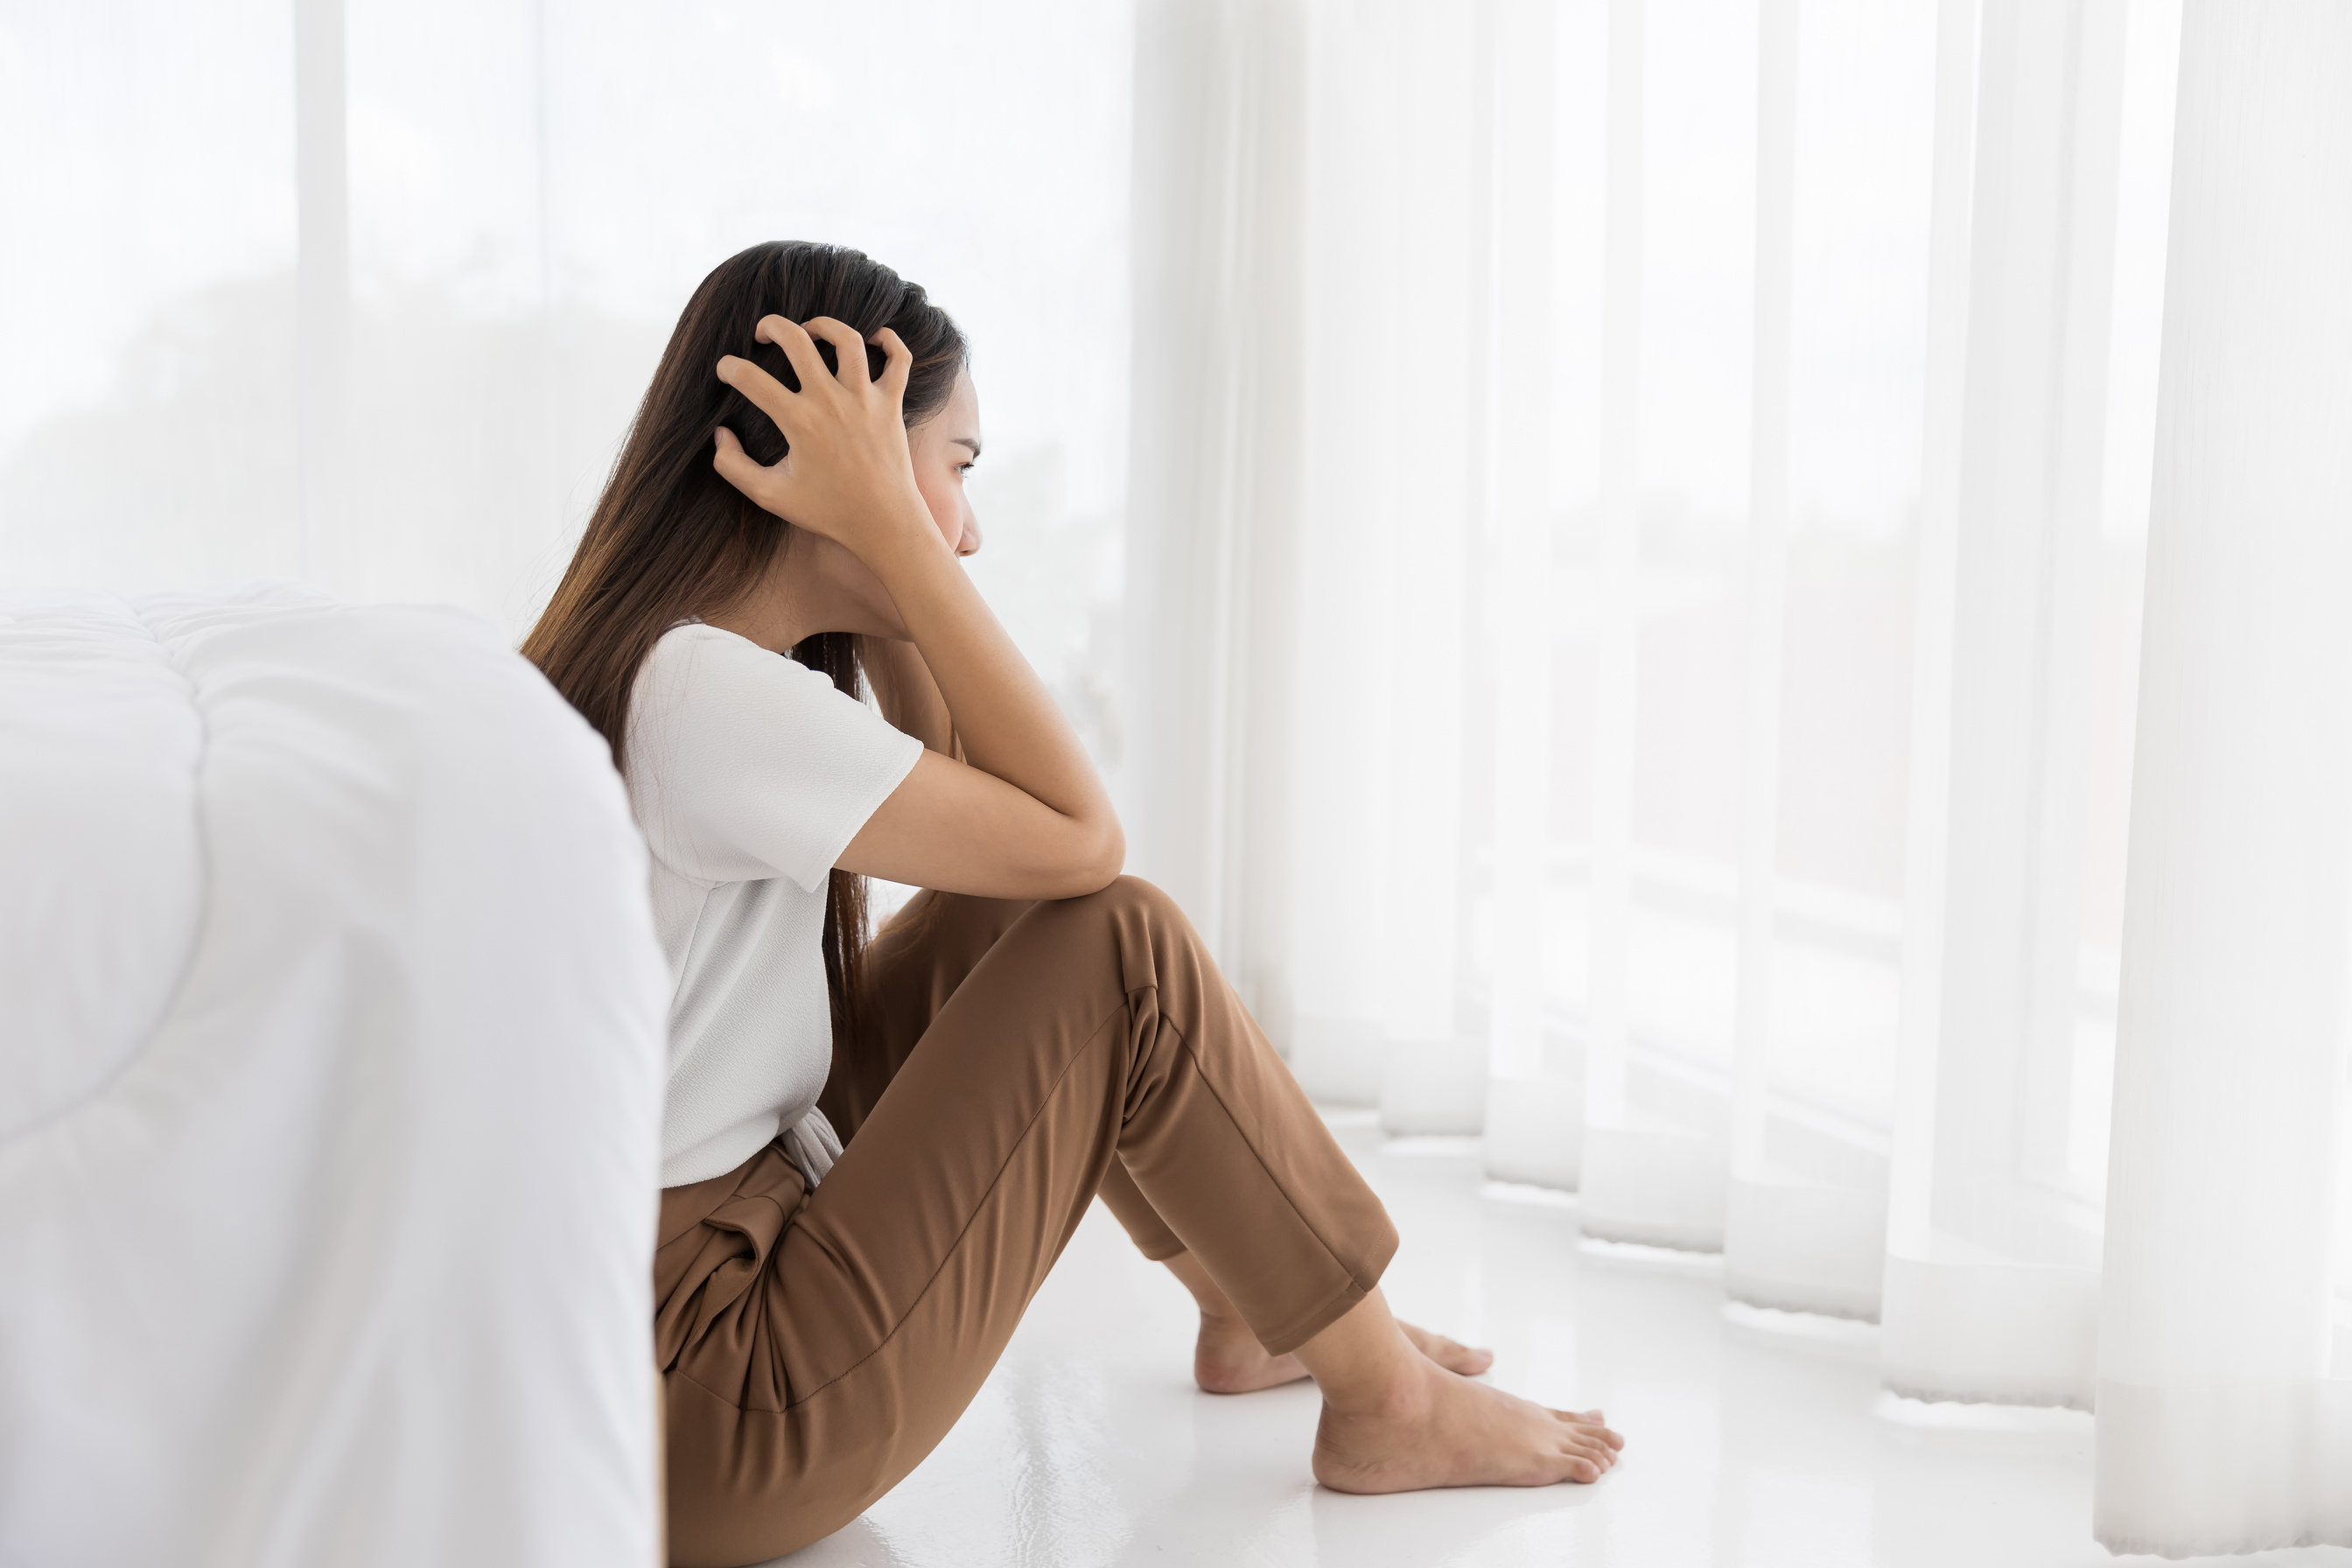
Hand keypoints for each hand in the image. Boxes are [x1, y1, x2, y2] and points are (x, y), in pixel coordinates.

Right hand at [712, 315, 938, 561]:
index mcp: (799, 422)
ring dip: (825, 325)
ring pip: (848, 340)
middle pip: (798, 341)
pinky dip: (891, 341)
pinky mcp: (892, 404)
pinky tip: (873, 338)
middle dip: (773, 325)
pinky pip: (900, 360)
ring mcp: (866, 400)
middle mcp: (833, 402)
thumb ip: (733, 466)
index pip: (751, 379)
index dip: (729, 368)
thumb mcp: (770, 496)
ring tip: (810, 330)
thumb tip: (719, 434)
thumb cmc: (828, 511)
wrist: (884, 524)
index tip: (725, 370)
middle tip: (763, 332)